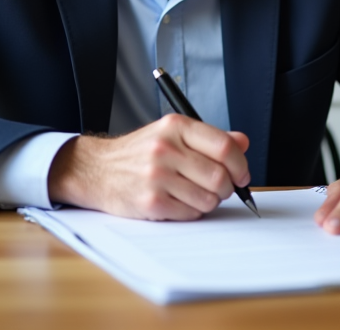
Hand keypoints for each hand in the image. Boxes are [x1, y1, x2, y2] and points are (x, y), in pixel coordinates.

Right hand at [47, 113, 250, 219]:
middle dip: (227, 188)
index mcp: (175, 127)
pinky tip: (180, 202)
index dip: (241, 164)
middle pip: (220, 176)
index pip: (224, 146)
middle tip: (220, 188)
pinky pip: (190, 213)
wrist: (97, 170)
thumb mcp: (172, 134)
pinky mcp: (150, 201)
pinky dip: (192, 212)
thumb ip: (209, 138)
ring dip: (209, 201)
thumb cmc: (138, 153)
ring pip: (208, 199)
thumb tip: (243, 142)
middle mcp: (165, 149)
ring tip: (195, 194)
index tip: (242, 174)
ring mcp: (156, 176)